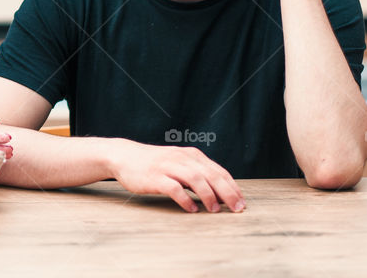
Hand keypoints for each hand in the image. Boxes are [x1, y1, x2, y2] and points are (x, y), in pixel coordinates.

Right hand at [107, 140, 245, 212]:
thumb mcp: (178, 163)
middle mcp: (182, 158)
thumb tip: (220, 193)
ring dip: (208, 196)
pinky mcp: (155, 177)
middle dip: (227, 192)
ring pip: (195, 179)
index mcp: (190, 155)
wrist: (124, 156)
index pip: (218, 171)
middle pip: (211, 175)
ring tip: (215, 210)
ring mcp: (168, 166)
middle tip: (237, 208)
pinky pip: (174, 188)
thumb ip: (197, 173)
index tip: (242, 202)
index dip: (232, 187)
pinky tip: (191, 209)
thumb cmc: (154, 164)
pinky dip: (185, 199)